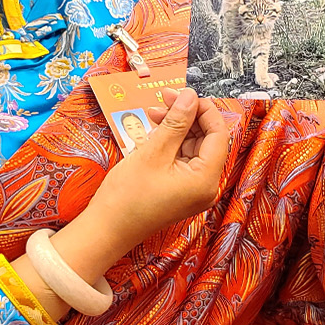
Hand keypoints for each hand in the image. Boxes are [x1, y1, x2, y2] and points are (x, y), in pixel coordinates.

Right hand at [11, 88, 227, 319]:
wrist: (106, 230)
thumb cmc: (127, 196)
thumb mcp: (153, 152)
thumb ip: (176, 122)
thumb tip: (191, 96)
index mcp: (206, 178)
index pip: (219, 134)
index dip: (204, 109)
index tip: (182, 93)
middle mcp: (206, 185)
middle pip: (207, 139)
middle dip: (187, 116)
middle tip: (163, 98)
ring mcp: (193, 189)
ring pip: (193, 147)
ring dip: (177, 126)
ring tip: (153, 112)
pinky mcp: (180, 190)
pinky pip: (182, 159)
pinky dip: (171, 142)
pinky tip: (154, 130)